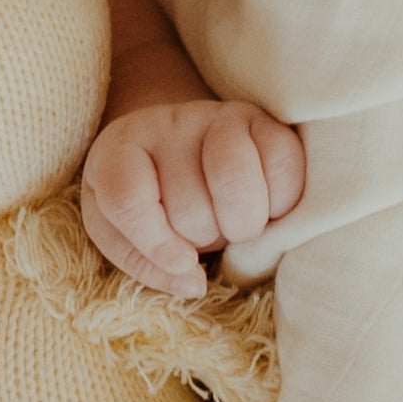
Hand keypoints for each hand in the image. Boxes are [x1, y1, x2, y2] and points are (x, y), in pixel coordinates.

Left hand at [80, 92, 305, 297]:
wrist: (184, 153)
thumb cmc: (149, 200)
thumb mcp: (123, 233)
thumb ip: (144, 264)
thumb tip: (193, 284)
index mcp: (118, 150)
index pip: (127, 198)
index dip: (154, 242)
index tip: (182, 264)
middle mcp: (167, 124)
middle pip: (188, 204)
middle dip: (202, 236)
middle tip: (203, 230)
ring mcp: (219, 118)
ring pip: (234, 181)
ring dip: (241, 224)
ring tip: (233, 224)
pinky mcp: (266, 122)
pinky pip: (283, 165)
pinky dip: (282, 203)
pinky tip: (266, 207)